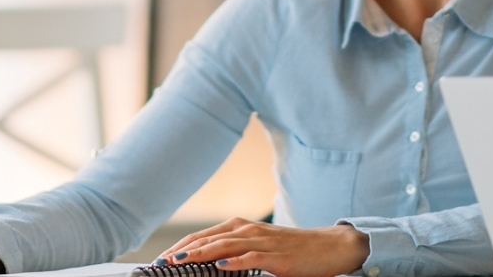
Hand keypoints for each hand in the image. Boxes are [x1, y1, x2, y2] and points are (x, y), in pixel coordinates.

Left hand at [156, 217, 369, 276]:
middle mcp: (251, 231)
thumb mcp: (262, 247)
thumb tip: (210, 262)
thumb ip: (237, 251)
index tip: (162, 258)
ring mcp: (265, 243)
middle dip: (183, 250)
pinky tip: (220, 265)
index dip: (182, 245)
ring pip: (226, 245)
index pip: (205, 235)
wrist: (331, 247)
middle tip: (161, 261)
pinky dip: (235, 261)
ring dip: (201, 253)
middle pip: (210, 238)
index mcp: (244, 228)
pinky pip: (253, 258)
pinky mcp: (279, 258)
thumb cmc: (295, 249)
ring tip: (180, 261)